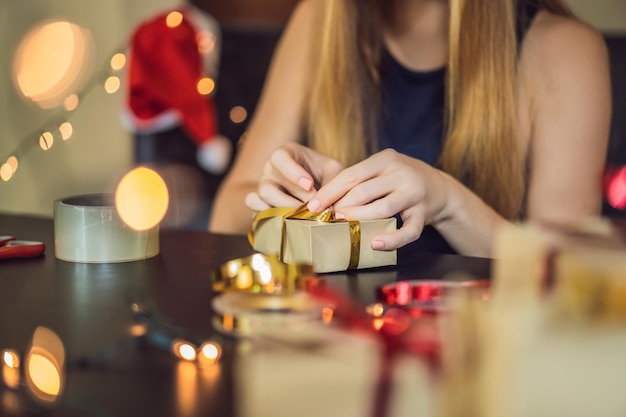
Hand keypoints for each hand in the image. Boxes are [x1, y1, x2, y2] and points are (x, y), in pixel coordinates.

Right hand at [245, 143, 343, 210]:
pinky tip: (286, 219)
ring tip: (304, 216)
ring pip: (264, 194)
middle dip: (295, 197)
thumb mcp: (334, 172)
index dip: (292, 172)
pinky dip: (267, 212)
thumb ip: (332, 182)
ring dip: (284, 207)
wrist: (320, 190)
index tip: (310, 185)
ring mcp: (263, 184)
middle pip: (272, 181)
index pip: (279, 157)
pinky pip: (254, 204)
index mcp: (286, 153)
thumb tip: (328, 204)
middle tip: (314, 207)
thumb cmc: (326, 175)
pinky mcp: (260, 201)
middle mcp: (271, 168)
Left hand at [307, 149, 450, 249]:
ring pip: (383, 209)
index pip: (351, 175)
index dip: (329, 192)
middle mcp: (401, 173)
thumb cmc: (398, 179)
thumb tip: (324, 202)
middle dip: (342, 207)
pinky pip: (409, 230)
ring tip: (346, 227)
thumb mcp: (381, 170)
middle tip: (329, 219)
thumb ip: (358, 181)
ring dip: (361, 219)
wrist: (438, 187)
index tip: (312, 207)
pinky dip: (392, 239)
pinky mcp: (425, 213)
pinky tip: (375, 243)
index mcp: (385, 159)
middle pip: (364, 192)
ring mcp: (415, 193)